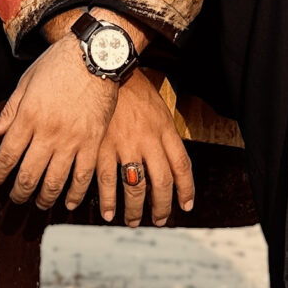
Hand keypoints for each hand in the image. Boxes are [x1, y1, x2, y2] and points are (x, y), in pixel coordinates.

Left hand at [0, 37, 119, 210]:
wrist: (95, 54)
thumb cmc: (58, 64)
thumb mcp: (26, 83)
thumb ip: (9, 112)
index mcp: (28, 117)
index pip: (7, 156)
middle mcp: (48, 132)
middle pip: (28, 175)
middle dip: (18, 192)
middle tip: (15, 198)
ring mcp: (72, 139)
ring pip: (54, 181)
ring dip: (44, 198)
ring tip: (39, 203)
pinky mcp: (93, 141)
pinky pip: (83, 175)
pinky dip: (76, 193)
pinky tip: (69, 201)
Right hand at [97, 72, 196, 226]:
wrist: (106, 66)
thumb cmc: (131, 84)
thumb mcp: (157, 104)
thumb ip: (162, 130)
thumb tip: (167, 153)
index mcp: (164, 128)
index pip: (182, 166)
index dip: (185, 189)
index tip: (185, 205)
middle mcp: (148, 140)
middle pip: (162, 182)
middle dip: (162, 206)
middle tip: (160, 219)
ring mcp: (125, 145)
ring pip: (136, 187)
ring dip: (135, 210)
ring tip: (133, 221)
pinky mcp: (102, 146)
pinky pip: (107, 181)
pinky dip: (107, 201)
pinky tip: (108, 212)